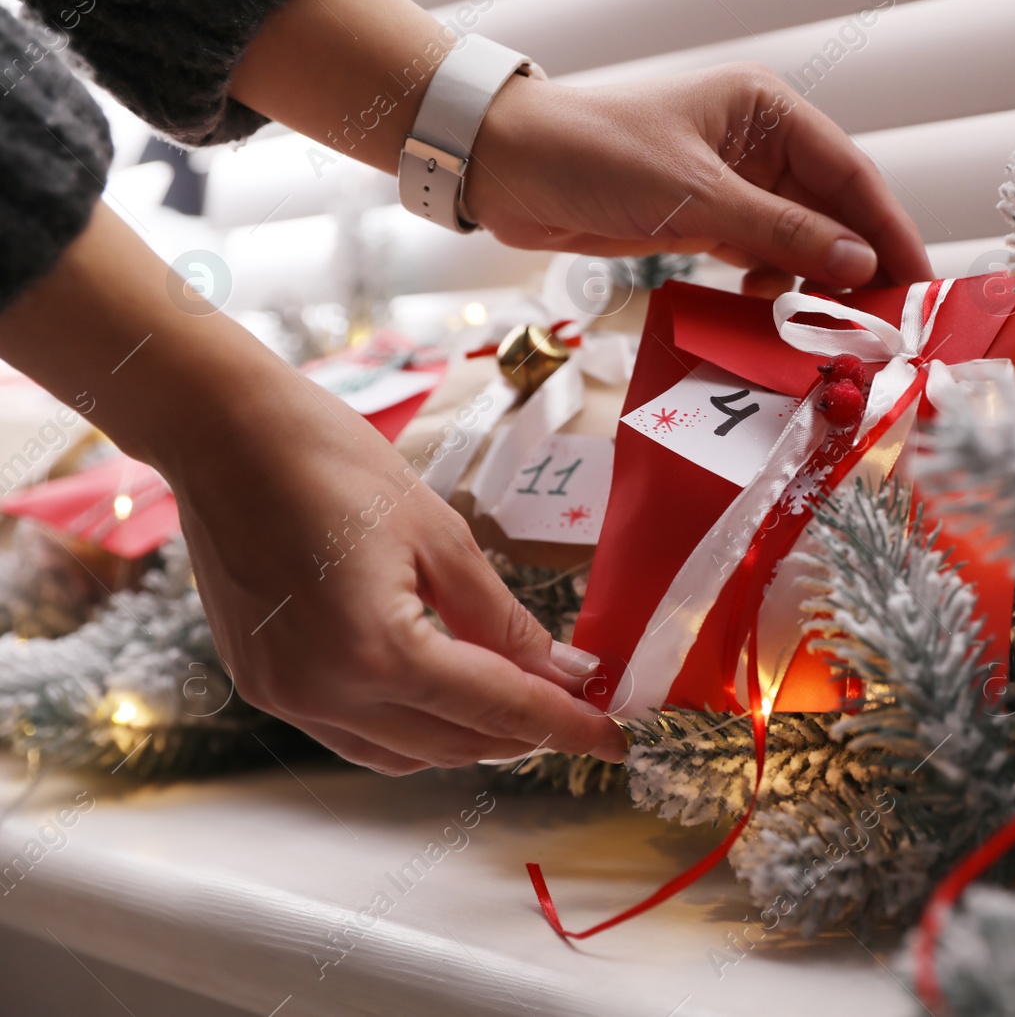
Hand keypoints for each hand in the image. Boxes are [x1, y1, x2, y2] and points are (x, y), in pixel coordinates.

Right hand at [0, 205, 625, 774]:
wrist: (224, 435)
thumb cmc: (334, 463)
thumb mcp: (441, 537)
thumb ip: (503, 619)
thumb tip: (564, 672)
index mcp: (377, 652)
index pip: (497, 708)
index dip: (566, 725)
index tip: (614, 740)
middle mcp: (325, 692)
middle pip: (452, 744)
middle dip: (522, 733)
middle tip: (575, 707)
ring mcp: (285, 696)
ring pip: (402, 754)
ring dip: (466, 739)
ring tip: (518, 702)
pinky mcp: (263, 685)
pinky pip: (353, 737)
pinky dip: (409, 730)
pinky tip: (444, 696)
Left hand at [462, 65, 934, 296]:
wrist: (508, 169)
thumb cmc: (596, 156)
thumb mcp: (696, 196)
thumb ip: (782, 232)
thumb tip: (859, 265)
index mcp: (768, 111)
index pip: (851, 174)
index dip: (890, 230)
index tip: (919, 283)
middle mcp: (760, 143)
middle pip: (834, 210)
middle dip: (859, 265)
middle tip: (887, 323)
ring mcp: (734, 183)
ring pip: (801, 239)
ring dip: (817, 282)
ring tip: (832, 327)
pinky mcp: (706, 218)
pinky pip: (763, 255)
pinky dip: (775, 285)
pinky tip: (771, 308)